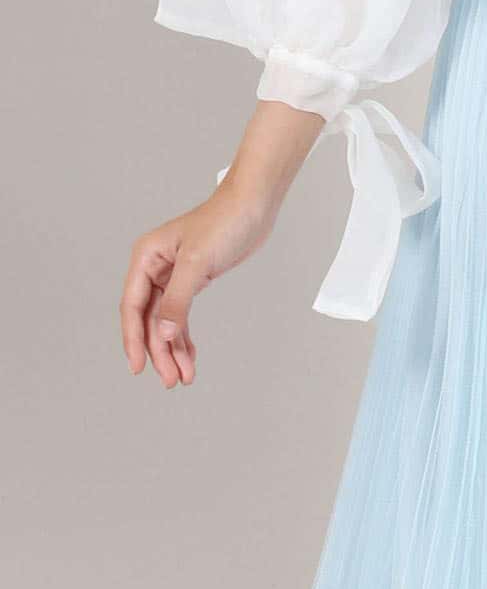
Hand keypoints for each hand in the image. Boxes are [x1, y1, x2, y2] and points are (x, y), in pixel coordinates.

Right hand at [120, 98, 323, 385]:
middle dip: (158, 352)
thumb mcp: (198, 264)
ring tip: (184, 378)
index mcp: (146, 258)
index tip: (138, 368)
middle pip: (148, 319)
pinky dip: (185, 338)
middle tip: (170, 381)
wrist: (252, 207)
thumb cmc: (224, 224)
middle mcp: (153, 267)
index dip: (133, 339)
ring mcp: (172, 276)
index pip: (132, 307)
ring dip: (173, 350)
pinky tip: (190, 358)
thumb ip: (177, 301)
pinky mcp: (192, 281)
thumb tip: (161, 333)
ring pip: (165, 322)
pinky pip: (181, 316)